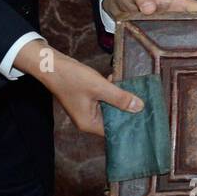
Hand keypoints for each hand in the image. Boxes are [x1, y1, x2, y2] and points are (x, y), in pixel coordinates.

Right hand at [16, 40, 142, 135]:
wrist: (51, 64)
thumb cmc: (72, 78)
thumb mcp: (100, 88)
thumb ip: (120, 98)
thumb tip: (140, 108)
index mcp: (89, 124)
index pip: (114, 131)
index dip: (129, 125)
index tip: (145, 120)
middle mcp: (87, 120)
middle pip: (113, 119)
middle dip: (127, 110)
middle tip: (146, 104)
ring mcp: (86, 109)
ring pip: (109, 107)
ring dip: (119, 99)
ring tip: (135, 92)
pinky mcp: (86, 99)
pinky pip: (103, 99)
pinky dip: (111, 92)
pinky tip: (117, 81)